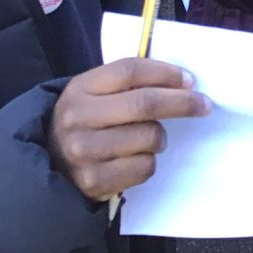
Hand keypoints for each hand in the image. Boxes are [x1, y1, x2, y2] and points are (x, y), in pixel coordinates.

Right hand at [48, 58, 210, 202]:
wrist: (48, 163)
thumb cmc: (85, 121)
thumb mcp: (93, 93)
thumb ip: (126, 83)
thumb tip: (181, 81)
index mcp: (80, 88)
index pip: (130, 71)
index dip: (165, 72)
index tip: (190, 79)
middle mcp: (78, 118)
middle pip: (144, 104)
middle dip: (182, 103)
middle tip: (203, 104)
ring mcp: (84, 152)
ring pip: (148, 137)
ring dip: (160, 137)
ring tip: (151, 138)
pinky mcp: (93, 181)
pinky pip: (143, 168)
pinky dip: (148, 162)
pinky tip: (135, 159)